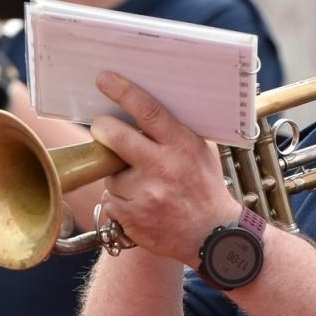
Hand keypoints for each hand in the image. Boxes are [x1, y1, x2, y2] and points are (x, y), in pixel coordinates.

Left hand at [88, 71, 241, 265]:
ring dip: (118, 178)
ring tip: (143, 187)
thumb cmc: (205, 189)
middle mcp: (163, 167)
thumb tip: (144, 106)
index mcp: (181, 145)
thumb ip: (176, 132)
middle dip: (102, 130)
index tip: (104, 79)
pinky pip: (110, 201)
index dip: (123, 92)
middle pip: (115, 138)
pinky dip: (119, 203)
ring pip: (111, 175)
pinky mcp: (133, 216)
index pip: (148, 111)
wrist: (213, 235)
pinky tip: (140, 207)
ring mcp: (146, 194)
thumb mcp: (202, 152)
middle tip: (101, 129)